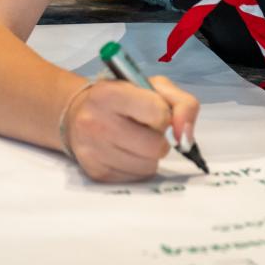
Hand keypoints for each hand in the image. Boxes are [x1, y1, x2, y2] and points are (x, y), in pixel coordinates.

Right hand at [63, 76, 199, 182]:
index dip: (163, 115)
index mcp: (110, 93)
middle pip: (155, 146)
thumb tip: (186, 137)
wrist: (78, 113)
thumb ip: (182, 104)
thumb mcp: (153, 87)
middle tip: (145, 128)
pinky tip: (124, 151)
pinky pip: (136, 178)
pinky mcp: (95, 172)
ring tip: (135, 139)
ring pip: (149, 166)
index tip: (155, 112)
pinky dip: (137, 166)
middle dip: (158, 139)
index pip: (158, 114)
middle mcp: (96, 121)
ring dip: (149, 155)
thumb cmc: (121, 98)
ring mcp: (93, 150)